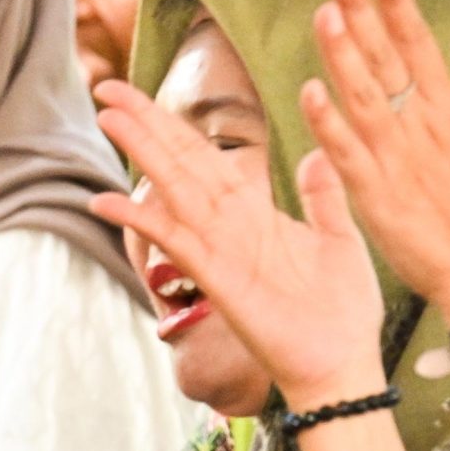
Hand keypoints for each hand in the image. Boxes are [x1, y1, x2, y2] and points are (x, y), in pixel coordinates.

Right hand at [93, 82, 388, 411]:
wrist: (343, 363)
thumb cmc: (343, 311)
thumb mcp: (341, 238)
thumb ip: (322, 195)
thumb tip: (319, 152)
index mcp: (254, 213)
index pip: (205, 157)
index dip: (174, 124)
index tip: (143, 94)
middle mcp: (228, 226)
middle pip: (179, 162)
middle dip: (145, 123)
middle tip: (106, 87)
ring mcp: (219, 250)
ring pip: (173, 189)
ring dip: (141, 152)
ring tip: (108, 117)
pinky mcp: (218, 278)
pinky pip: (175, 241)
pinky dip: (141, 220)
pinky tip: (107, 201)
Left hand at [302, 0, 449, 324]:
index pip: (420, 44)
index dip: (400, 4)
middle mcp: (423, 126)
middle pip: (389, 61)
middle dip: (365, 15)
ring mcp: (398, 158)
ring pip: (364, 96)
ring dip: (343, 54)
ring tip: (324, 12)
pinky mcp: (376, 194)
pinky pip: (346, 153)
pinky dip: (328, 122)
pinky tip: (309, 90)